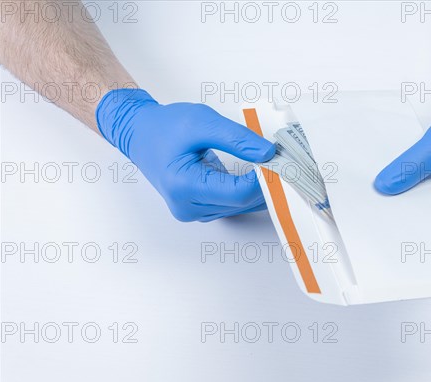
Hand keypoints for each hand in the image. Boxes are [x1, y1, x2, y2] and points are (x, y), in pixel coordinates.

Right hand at [96, 89, 274, 221]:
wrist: (141, 135)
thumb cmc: (165, 127)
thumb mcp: (202, 122)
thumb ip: (236, 138)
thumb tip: (268, 153)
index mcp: (183, 186)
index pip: (237, 193)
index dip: (264, 180)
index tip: (283, 163)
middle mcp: (188, 207)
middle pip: (241, 202)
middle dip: (267, 184)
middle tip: (288, 164)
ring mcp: (194, 211)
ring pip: (240, 206)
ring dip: (261, 189)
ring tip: (279, 168)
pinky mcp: (201, 208)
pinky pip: (233, 204)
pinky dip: (250, 191)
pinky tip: (264, 177)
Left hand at [374, 83, 430, 232]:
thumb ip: (412, 165)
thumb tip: (384, 186)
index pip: (429, 223)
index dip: (403, 215)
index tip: (379, 207)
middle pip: (426, 223)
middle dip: (402, 210)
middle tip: (376, 198)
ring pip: (424, 214)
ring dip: (406, 201)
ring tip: (386, 189)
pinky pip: (426, 203)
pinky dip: (412, 194)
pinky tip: (399, 184)